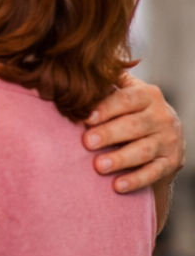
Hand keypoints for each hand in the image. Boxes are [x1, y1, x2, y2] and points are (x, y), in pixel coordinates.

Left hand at [84, 75, 183, 193]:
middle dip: (110, 133)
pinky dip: (135, 180)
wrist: (164, 139)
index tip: (86, 117)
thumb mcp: (125, 93)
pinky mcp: (171, 163)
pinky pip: (153, 172)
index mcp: (148, 95)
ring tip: (98, 166)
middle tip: (87, 142)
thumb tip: (83, 69)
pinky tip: (118, 186)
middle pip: (134, 125)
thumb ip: (108, 82)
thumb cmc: (131, 112)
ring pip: (144, 150)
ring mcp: (169, 141)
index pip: (127, 100)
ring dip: (120, 158)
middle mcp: (162, 116)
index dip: (106, 108)